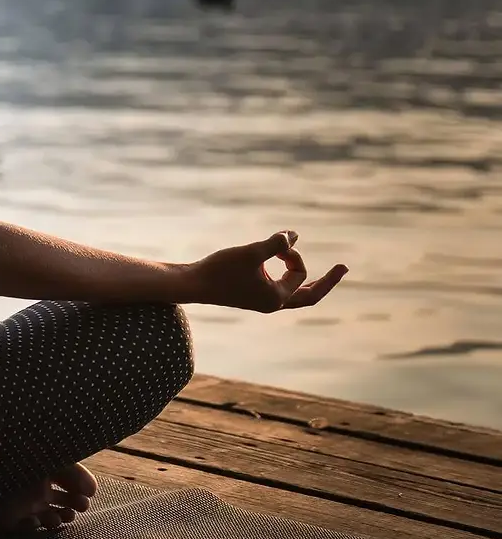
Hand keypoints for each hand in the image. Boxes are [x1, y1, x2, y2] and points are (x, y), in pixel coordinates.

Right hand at [186, 230, 347, 312]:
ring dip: (304, 276)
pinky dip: (287, 275)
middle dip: (327, 281)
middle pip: (309, 296)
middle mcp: (272, 303)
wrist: (193, 284)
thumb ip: (274, 243)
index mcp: (276, 299)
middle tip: (344, 268)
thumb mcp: (251, 253)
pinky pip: (280, 288)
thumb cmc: (221, 269)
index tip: (279, 242)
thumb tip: (294, 235)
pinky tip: (281, 264)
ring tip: (317, 268)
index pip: (300, 275)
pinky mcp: (251, 294)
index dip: (294, 255)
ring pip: (294, 293)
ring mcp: (261, 300)